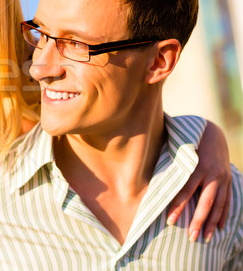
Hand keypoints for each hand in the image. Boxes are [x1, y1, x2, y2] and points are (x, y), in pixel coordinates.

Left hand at [167, 121, 230, 241]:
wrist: (212, 131)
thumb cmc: (186, 140)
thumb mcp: (175, 147)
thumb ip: (164, 159)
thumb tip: (142, 167)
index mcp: (197, 165)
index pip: (185, 190)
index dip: (178, 206)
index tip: (169, 221)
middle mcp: (212, 173)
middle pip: (205, 202)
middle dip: (198, 221)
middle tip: (190, 237)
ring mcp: (222, 177)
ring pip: (218, 204)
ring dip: (212, 223)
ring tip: (205, 238)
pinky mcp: (228, 179)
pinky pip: (227, 200)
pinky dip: (224, 215)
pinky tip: (219, 228)